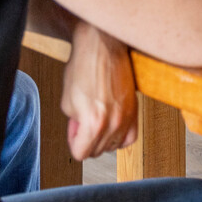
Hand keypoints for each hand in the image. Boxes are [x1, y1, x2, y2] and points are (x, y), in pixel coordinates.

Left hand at [60, 21, 138, 161]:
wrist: (103, 47)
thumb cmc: (84, 68)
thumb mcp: (67, 101)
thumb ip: (73, 124)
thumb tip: (80, 133)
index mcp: (93, 123)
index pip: (81, 154)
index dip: (73, 142)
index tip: (74, 131)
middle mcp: (113, 123)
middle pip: (97, 152)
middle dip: (86, 139)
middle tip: (82, 122)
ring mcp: (126, 117)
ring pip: (114, 146)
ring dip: (102, 139)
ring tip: (96, 121)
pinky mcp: (134, 110)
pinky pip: (130, 137)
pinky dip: (120, 137)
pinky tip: (112, 127)